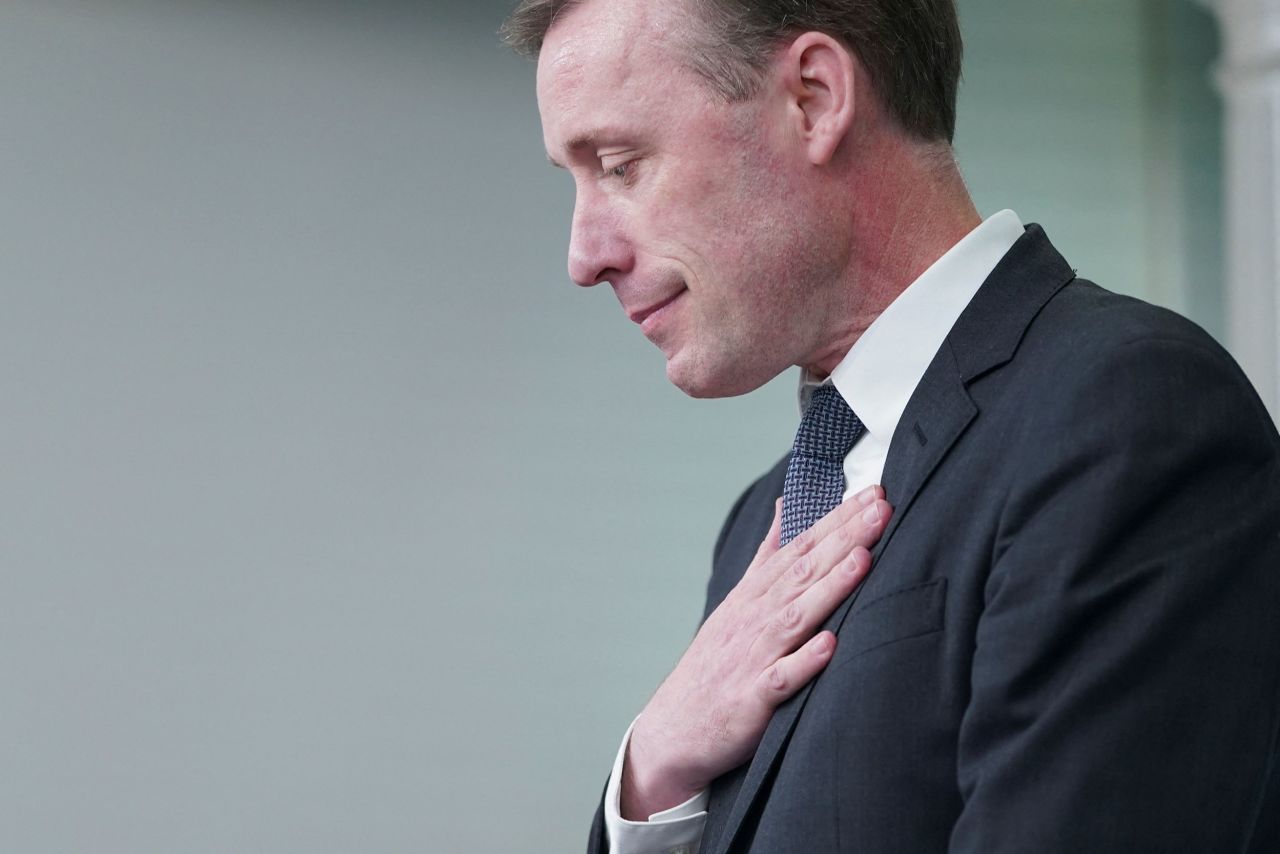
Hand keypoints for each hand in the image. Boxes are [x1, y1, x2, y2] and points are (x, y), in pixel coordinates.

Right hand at [620, 485, 891, 819]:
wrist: (674, 729)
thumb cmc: (715, 663)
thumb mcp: (738, 599)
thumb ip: (767, 553)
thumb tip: (785, 506)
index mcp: (755, 593)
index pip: (802, 547)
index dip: (838, 519)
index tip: (874, 493)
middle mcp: (755, 618)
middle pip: (804, 571)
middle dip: (844, 538)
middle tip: (882, 507)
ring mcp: (752, 656)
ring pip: (796, 616)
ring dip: (829, 587)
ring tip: (863, 560)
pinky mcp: (751, 698)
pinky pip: (780, 678)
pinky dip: (803, 661)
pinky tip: (829, 644)